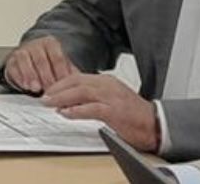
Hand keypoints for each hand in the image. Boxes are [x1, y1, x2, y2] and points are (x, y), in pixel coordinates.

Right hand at [3, 36, 78, 93]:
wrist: (31, 60)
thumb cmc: (49, 65)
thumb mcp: (62, 66)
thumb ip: (70, 74)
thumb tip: (81, 86)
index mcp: (51, 44)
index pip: (57, 57)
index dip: (60, 73)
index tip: (64, 85)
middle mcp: (36, 45)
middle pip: (41, 59)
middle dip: (45, 76)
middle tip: (50, 90)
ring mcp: (23, 51)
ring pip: (25, 60)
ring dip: (31, 75)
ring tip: (36, 88)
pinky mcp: (12, 60)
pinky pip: (14, 66)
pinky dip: (19, 77)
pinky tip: (25, 86)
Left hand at [42, 74, 159, 151]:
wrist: (155, 123)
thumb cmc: (133, 114)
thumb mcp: (111, 98)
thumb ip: (93, 96)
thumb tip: (72, 101)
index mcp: (106, 81)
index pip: (78, 77)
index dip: (60, 83)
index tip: (49, 90)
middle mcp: (108, 85)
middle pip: (76, 82)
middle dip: (57, 89)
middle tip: (44, 97)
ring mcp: (111, 97)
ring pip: (81, 92)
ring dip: (63, 98)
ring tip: (50, 103)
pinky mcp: (114, 111)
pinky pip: (91, 108)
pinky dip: (77, 110)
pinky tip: (66, 113)